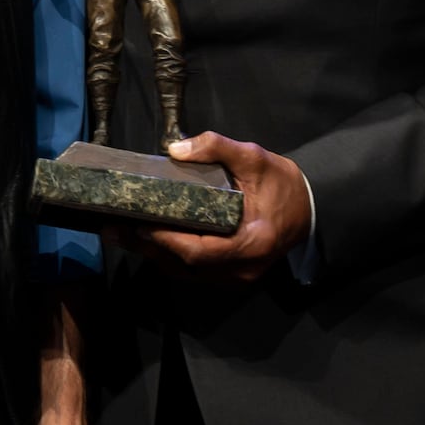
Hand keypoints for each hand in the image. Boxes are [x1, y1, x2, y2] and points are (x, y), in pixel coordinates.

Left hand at [113, 132, 313, 282]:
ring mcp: (236, 277)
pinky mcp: (230, 275)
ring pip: (187, 272)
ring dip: (154, 254)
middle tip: (115, 229)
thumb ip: (217, 148)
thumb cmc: (282, 184)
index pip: (202, 250)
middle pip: (187, 266)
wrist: (308, 209)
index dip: (169, 241)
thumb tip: (175, 149)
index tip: (141, 226)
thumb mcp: (255, 157)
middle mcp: (243, 268)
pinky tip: (146, 241)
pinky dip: (169, 257)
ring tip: (122, 234)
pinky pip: (194, 271)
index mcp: (253, 242)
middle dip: (149, 248)